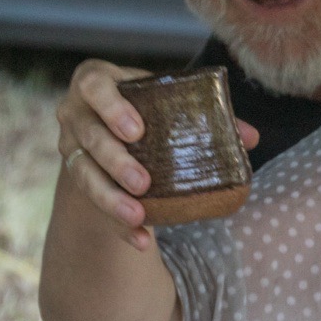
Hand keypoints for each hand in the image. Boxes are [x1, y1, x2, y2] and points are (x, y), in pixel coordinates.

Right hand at [56, 59, 259, 249]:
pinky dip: (117, 224)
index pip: (93, 86)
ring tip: (138, 215)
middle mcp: (74, 113)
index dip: (111, 107)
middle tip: (144, 182)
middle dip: (115, 161)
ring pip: (83, 174)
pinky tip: (140, 239)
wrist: (113, 127)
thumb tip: (251, 138)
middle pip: (89, 137)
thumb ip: (209, 115)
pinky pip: (92, 205)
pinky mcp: (75, 178)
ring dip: (110, 199)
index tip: (137, 131)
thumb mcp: (168, 101)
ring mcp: (69, 147)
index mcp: (95, 81)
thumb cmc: (147, 104)